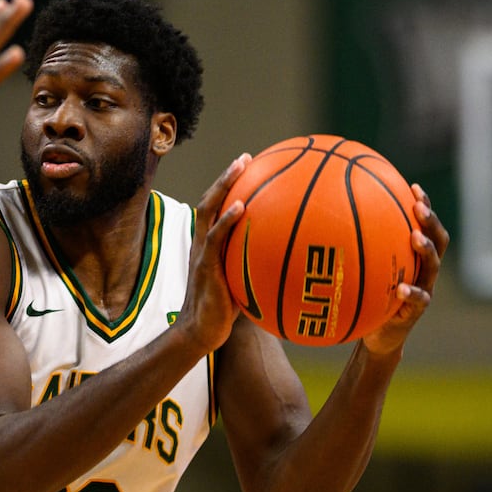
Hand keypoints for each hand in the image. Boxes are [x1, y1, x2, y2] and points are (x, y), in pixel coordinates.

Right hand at [174, 154, 253, 355]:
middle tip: (246, 159)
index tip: (249, 169)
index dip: (229, 188)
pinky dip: (227, 219)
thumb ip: (257, 269)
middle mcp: (202, 244)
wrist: (200, 333)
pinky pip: (215, 237)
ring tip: (241, 167)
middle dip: (226, 178)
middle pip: (210, 200)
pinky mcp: (205, 266)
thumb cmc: (223, 314)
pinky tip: (241, 206)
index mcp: (209, 246)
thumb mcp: (242, 285)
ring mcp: (201, 253)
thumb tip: (291, 263)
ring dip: (224, 185)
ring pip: (208, 209)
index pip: (216, 209)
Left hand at [361, 183, 448, 355]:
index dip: (424, 205)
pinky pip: (418, 300)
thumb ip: (351, 249)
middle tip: (419, 207)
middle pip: (438, 239)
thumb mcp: (360, 271)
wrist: (377, 336)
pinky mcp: (416, 311)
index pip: (425, 225)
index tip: (414, 186)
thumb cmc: (367, 297)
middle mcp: (423, 269)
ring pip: (433, 266)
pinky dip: (411, 293)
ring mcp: (424, 289)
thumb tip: (321, 223)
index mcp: (413, 256)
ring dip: (426, 250)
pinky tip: (401, 289)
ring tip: (415, 238)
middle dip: (431, 221)